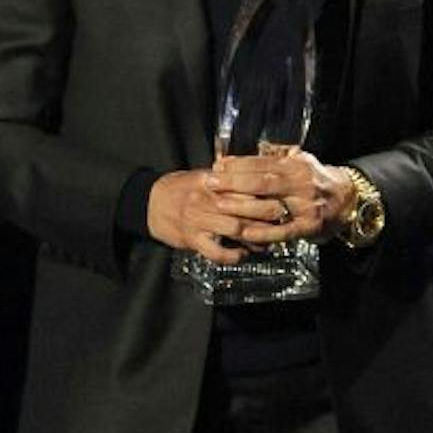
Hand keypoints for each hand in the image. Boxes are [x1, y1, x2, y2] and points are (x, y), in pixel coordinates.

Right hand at [146, 167, 272, 265]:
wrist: (151, 203)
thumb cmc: (181, 188)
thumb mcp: (204, 176)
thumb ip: (228, 180)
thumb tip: (257, 184)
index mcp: (213, 182)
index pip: (245, 185)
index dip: (265, 193)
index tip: (280, 196)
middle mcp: (207, 200)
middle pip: (245, 207)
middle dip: (267, 214)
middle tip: (281, 218)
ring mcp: (199, 220)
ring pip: (235, 228)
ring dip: (254, 236)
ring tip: (265, 240)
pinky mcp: (192, 238)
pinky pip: (216, 251)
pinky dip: (232, 255)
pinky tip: (241, 255)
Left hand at [207, 150, 355, 249]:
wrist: (347, 200)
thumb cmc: (317, 179)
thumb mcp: (302, 160)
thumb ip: (279, 155)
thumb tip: (254, 148)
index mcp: (296, 165)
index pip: (263, 162)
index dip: (239, 164)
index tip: (218, 165)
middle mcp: (301, 183)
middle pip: (263, 181)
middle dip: (233, 181)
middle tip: (211, 182)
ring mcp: (305, 205)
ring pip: (269, 205)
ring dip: (242, 206)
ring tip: (218, 204)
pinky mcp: (308, 226)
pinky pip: (282, 230)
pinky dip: (262, 232)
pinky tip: (244, 231)